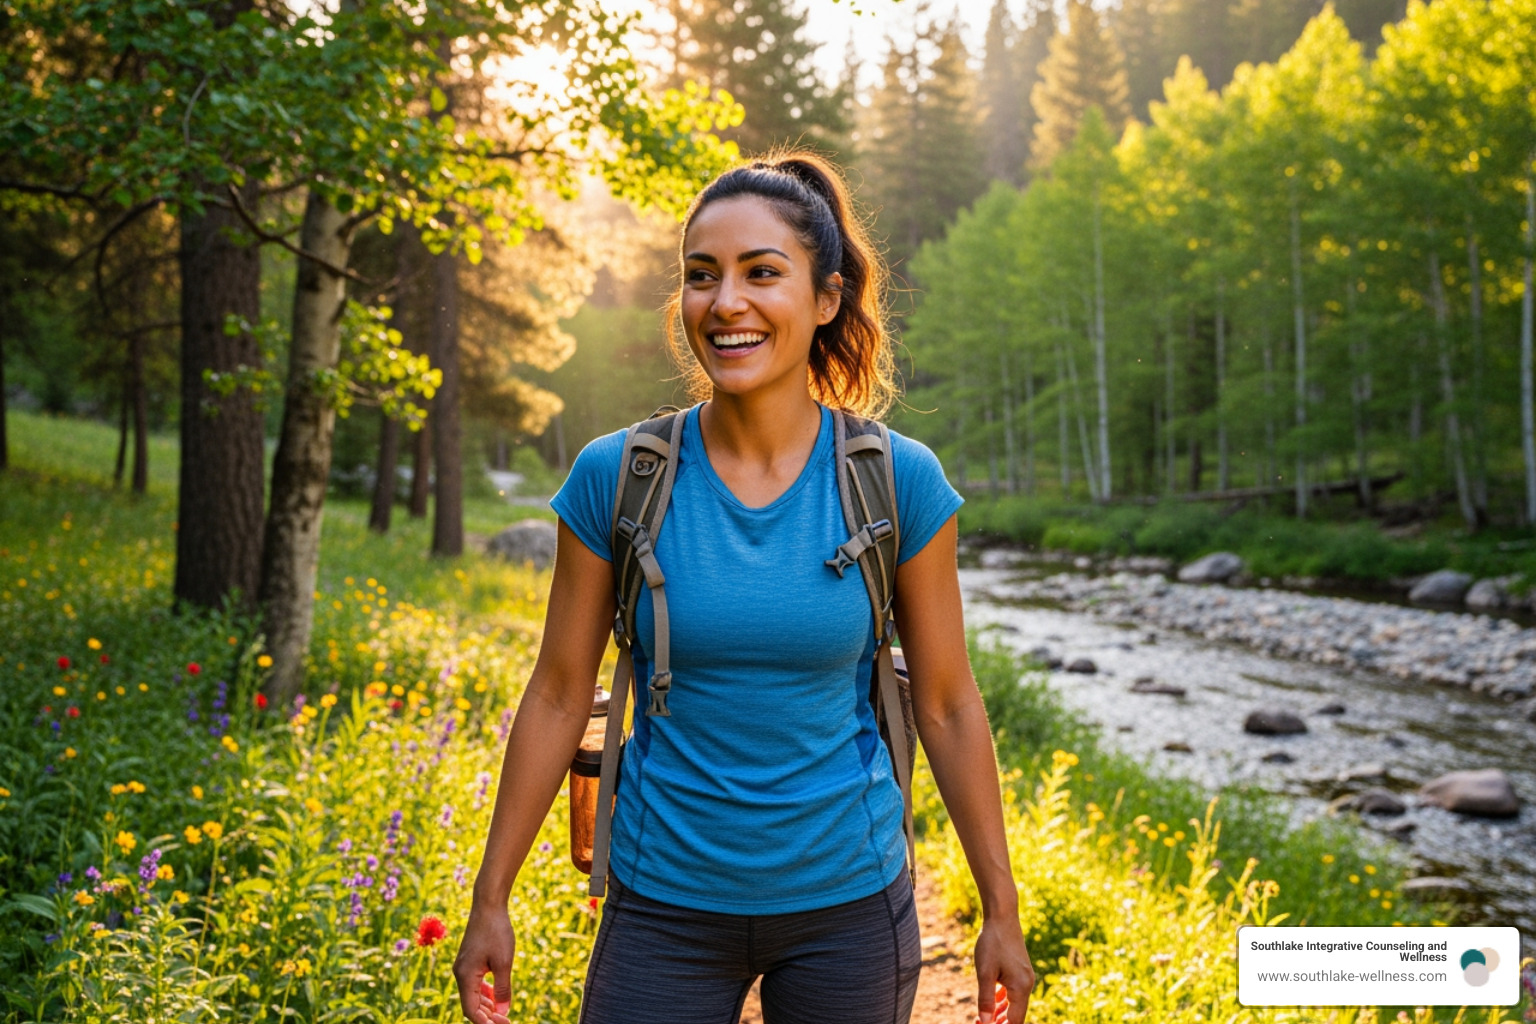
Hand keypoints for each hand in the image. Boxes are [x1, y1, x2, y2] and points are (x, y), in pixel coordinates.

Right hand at [453, 903, 515, 1023]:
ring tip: (503, 1014)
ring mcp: (463, 968)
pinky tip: (496, 997)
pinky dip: (485, 993)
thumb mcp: (503, 962)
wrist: (488, 906)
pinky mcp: (469, 962)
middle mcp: (460, 974)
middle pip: (471, 1005)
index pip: (471, 1010)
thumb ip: (502, 989)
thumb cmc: (496, 932)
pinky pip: (474, 984)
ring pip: (473, 995)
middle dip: (487, 1016)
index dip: (486, 1022)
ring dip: (487, 1006)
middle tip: (507, 1021)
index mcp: (465, 976)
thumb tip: (503, 1012)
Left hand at [973, 916, 1033, 1023]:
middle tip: (980, 1022)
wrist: (1002, 916)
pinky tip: (993, 1002)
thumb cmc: (992, 942)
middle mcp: (1027, 985)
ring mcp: (1025, 977)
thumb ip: (985, 999)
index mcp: (1021, 988)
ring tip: (983, 1018)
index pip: (1014, 1021)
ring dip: (1000, 1013)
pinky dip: (1003, 1001)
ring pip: (1014, 1004)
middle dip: (1000, 1022)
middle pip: (1016, 1015)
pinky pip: (1013, 992)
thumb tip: (985, 1023)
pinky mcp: (1020, 970)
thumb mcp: (985, 972)